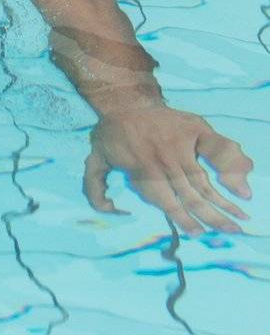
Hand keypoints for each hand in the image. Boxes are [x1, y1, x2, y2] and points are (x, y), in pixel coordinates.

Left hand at [83, 104, 251, 234]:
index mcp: (142, 170)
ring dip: (223, 201)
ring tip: (240, 218)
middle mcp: (164, 160)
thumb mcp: (95, 159)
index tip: (198, 233)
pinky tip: (240, 183)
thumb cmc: (113, 135)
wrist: (126, 101)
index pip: (167, 201)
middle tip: (232, 232)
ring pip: (203, 179)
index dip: (184, 219)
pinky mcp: (193, 129)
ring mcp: (180, 144)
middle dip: (213, 216)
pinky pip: (215, 149)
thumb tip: (109, 210)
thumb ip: (94, 188)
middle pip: (192, 195)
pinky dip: (230, 165)